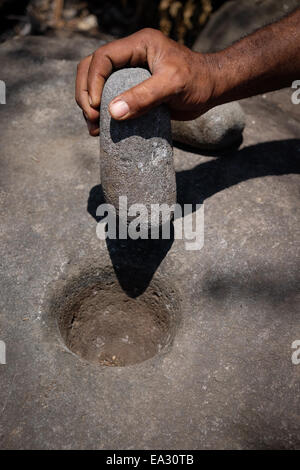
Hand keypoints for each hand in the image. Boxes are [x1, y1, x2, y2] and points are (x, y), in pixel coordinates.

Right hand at [75, 28, 216, 135]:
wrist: (213, 89)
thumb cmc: (198, 82)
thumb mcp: (172, 86)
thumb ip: (144, 97)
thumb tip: (112, 113)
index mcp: (138, 45)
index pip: (102, 57)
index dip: (93, 81)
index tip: (96, 106)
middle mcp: (131, 56)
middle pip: (92, 68)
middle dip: (85, 93)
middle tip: (91, 118)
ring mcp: (131, 73)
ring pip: (97, 84)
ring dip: (90, 105)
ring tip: (93, 128)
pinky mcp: (134, 90)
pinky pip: (110, 98)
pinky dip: (103, 113)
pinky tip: (102, 130)